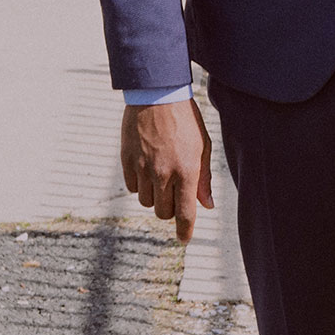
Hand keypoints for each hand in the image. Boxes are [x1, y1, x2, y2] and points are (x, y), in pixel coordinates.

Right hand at [120, 98, 213, 243]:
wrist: (157, 95)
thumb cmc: (185, 119)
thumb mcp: (202, 146)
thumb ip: (203, 179)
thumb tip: (207, 205)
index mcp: (186, 171)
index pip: (185, 213)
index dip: (184, 231)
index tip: (183, 239)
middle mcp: (163, 174)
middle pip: (163, 212)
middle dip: (170, 210)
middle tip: (175, 196)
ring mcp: (143, 168)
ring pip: (147, 202)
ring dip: (155, 197)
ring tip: (161, 177)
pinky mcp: (127, 161)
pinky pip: (133, 188)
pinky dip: (141, 185)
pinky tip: (147, 169)